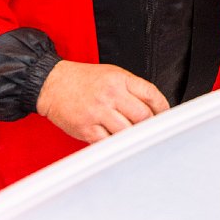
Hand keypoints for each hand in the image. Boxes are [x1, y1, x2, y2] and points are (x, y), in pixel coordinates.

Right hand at [36, 60, 168, 142]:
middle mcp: (110, 95)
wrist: (54, 84)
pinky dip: (115, 144)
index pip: (150, 94)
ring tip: (134, 136)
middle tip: (150, 129)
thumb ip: (132, 89)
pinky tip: (116, 141)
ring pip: (127, 131)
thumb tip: (152, 107)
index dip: (162, 107)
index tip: (165, 115)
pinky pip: (108, 142)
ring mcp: (98, 112)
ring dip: (133, 136)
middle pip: (142, 116)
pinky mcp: (87, 129)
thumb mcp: (112, 74)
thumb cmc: (84, 79)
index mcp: (119, 79)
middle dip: (150, 125)